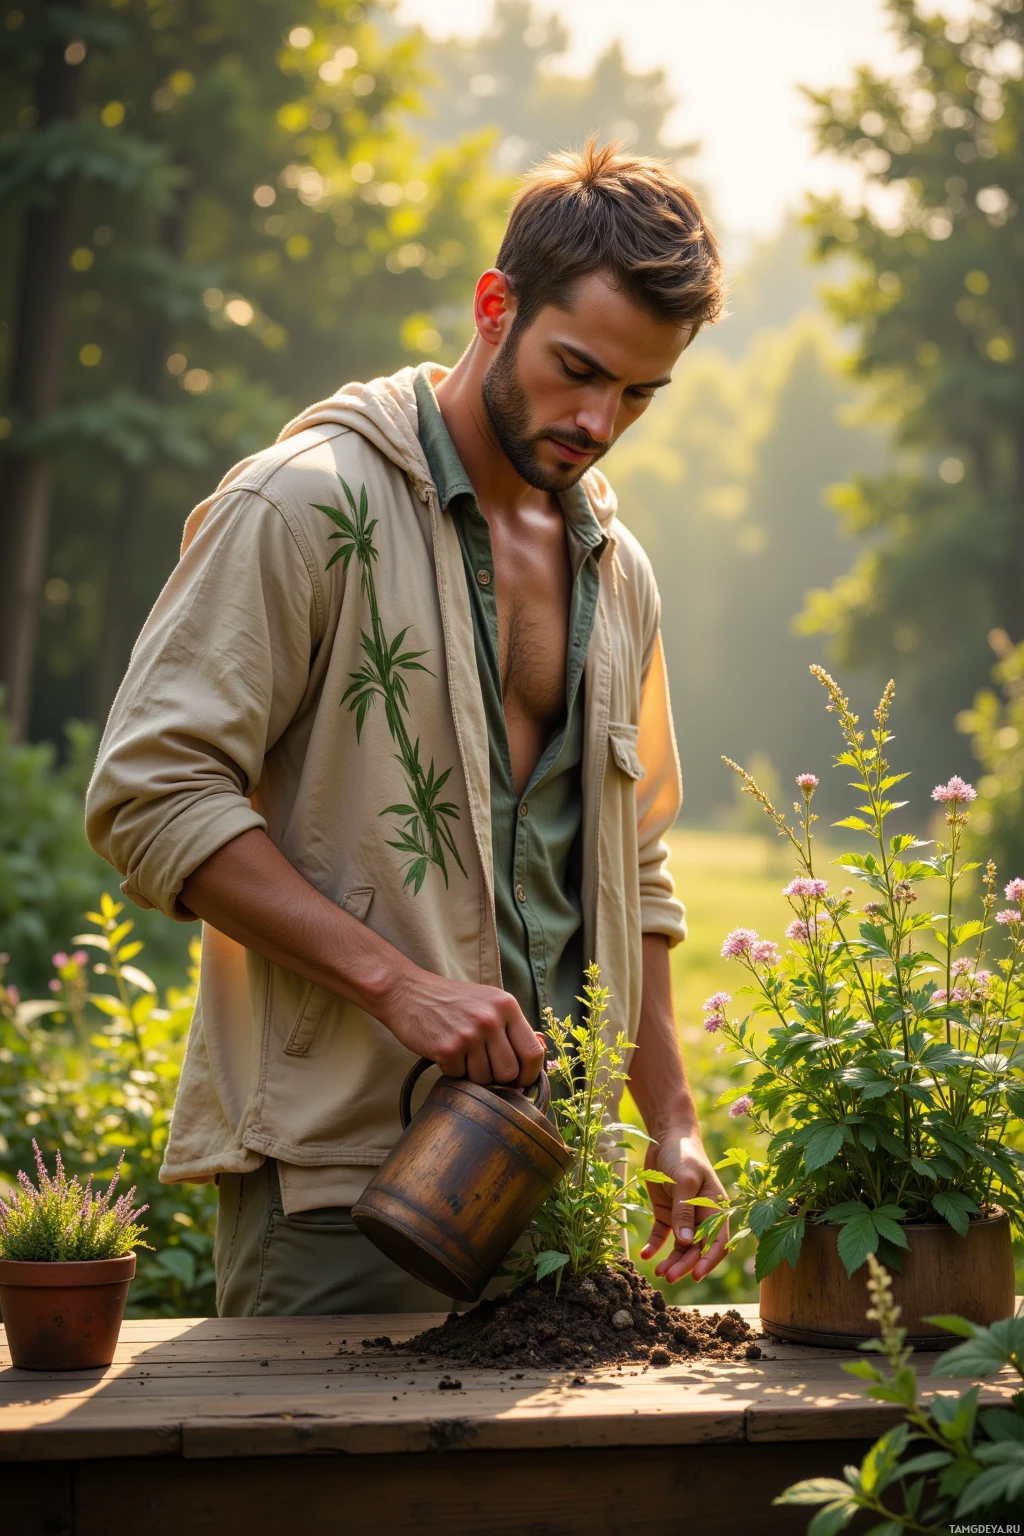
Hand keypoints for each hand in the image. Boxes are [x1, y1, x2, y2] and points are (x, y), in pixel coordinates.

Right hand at [380, 966, 545, 1087]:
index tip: (521, 1081)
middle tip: (483, 1069)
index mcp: (506, 1006)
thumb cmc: (450, 1001)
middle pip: (510, 1072)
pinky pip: (460, 1077)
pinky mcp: (448, 1048)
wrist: (407, 992)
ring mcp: (470, 1034)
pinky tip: (446, 1054)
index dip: (529, 1074)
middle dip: (498, 1079)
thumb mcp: (488, 1002)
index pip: (533, 1052)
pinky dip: (453, 1072)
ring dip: (473, 1075)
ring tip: (462, 1055)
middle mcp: (491, 1019)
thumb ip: (511, 1027)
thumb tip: (537, 1058)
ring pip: (485, 1079)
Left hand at [640, 1128, 729, 1283]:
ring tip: (659, 1272)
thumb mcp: (685, 1180)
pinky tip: (645, 1255)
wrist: (666, 1135)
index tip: (697, 1275)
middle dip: (685, 1264)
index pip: (718, 1241)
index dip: (710, 1260)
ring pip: (680, 1245)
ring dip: (671, 1260)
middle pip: (696, 1247)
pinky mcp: (666, 1212)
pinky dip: (655, 1245)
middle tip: (669, 1277)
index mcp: (715, 1208)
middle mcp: (701, 1215)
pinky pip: (662, 1234)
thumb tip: (686, 1241)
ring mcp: (683, 1215)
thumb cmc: (683, 1154)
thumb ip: (685, 1211)